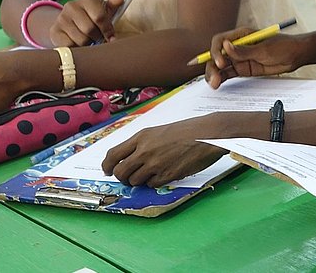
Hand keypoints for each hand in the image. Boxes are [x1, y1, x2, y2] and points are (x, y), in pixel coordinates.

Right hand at [49, 0, 123, 46]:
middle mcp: (72, 6)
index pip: (100, 17)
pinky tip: (78, 43)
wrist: (70, 22)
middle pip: (90, 30)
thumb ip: (115, 3)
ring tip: (89, 40)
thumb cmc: (93, 17)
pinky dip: (76, 48)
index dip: (107, 30)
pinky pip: (69, 46)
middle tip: (99, 39)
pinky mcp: (54, 31)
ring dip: (88, 44)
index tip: (111, 37)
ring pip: (81, 40)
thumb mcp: (106, 9)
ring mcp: (61, 18)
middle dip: (98, 37)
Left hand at [101, 113, 228, 186]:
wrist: (208, 134)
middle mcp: (145, 151)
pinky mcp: (167, 175)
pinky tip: (165, 174)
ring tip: (152, 173)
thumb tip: (131, 159)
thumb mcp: (160, 131)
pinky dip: (155, 183)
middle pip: (121, 172)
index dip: (107, 166)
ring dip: (140, 181)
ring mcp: (156, 164)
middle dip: (123, 178)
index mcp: (142, 137)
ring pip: (135, 181)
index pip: (113, 155)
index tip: (108, 170)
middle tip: (129, 178)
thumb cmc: (188, 131)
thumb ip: (144, 144)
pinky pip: (152, 185)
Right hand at [204, 27, 305, 88]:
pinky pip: (228, 73)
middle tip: (214, 78)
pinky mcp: (243, 68)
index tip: (221, 63)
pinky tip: (217, 84)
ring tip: (214, 84)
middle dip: (212, 66)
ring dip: (214, 74)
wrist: (296, 56)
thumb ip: (244, 51)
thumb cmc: (283, 46)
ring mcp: (239, 58)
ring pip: (220, 66)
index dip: (216, 51)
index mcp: (241, 35)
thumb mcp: (264, 49)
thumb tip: (226, 46)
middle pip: (217, 55)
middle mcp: (237, 46)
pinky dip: (221, 78)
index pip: (220, 41)